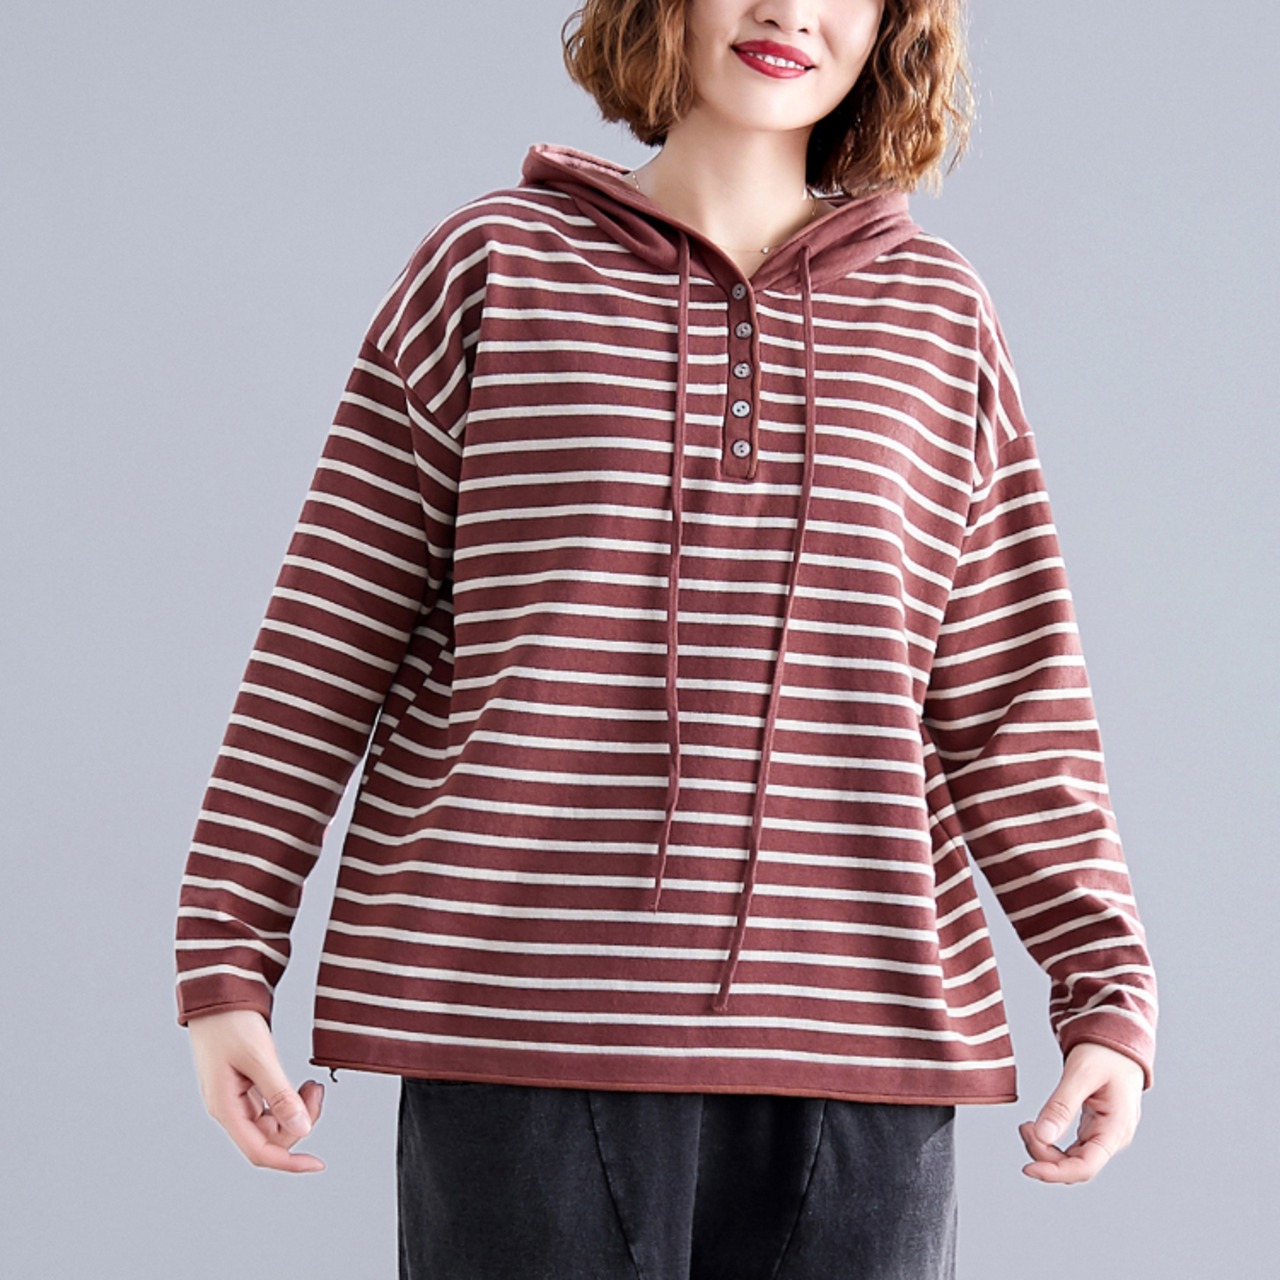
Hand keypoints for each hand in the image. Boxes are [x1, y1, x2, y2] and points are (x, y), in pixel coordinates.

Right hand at [186, 1008, 325, 1172]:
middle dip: (299, 1121)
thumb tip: (302, 1128)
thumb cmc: (231, 1022)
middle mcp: (228, 1108)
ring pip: (272, 1122)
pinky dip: (289, 1099)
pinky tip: (301, 1085)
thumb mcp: (260, 1057)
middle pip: (269, 1137)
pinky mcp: (243, 1086)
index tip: (318, 1164)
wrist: (217, 994)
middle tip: (316, 1089)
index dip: (289, 1161)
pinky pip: (270, 1106)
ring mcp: (235, 1098)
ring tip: (312, 1084)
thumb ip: (281, 1094)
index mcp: (225, 1108)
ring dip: (297, 1109)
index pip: (259, 1151)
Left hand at [1019, 1042, 1143, 1184]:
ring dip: (1045, 1150)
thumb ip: (1061, 1105)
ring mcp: (1104, 1136)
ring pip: (1071, 1159)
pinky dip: (1051, 1142)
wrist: (1117, 1044)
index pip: (1086, 1167)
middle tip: (1024, 1128)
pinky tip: (1036, 1129)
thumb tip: (1042, 1135)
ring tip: (1026, 1127)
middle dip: (1044, 1155)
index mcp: (1116, 1129)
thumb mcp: (1080, 1074)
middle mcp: (1113, 1139)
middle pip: (1076, 1166)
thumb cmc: (1104, 1055)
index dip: (1055, 1173)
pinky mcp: (1094, 1130)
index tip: (1027, 1168)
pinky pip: (1071, 1148)